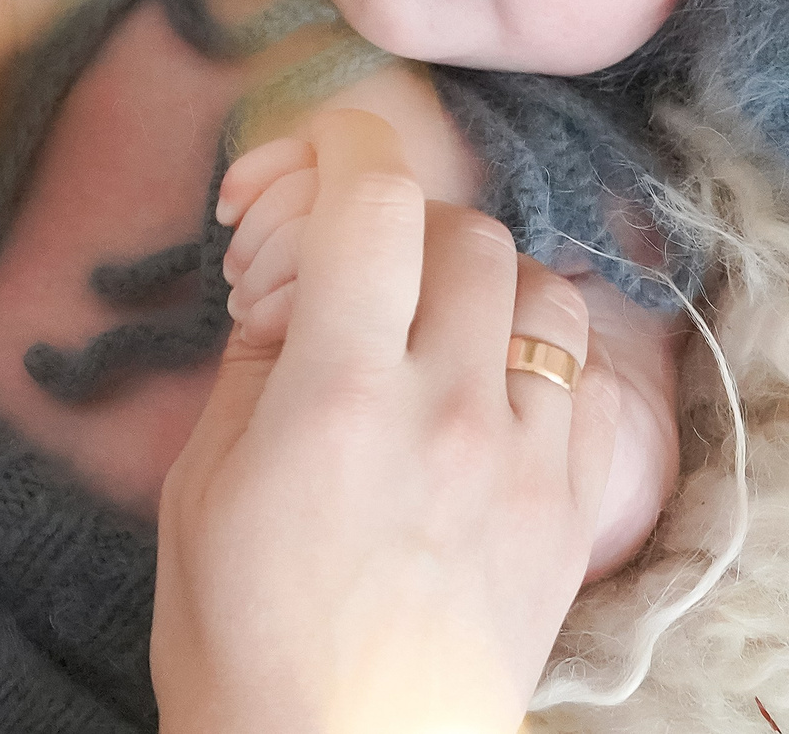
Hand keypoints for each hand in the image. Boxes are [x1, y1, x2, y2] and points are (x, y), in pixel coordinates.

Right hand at [153, 110, 621, 733]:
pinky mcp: (571, 511)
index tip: (310, 160)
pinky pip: (585, 378)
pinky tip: (486, 393)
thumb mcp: (203, 486)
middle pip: (460, 227)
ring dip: (476, 280)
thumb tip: (292, 276)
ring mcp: (527, 459)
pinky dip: (538, 357)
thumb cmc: (241, 642)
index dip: (339, 145)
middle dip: (394, 222)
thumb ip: (255, 358)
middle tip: (344, 270)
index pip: (372, 198)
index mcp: (339, 396)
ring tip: (424, 328)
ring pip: (540, 287)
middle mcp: (448, 408)